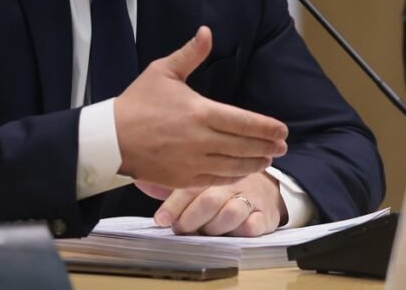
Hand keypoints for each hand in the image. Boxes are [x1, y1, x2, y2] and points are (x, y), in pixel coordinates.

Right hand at [114, 26, 287, 188]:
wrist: (111, 138)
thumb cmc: (137, 103)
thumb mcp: (162, 71)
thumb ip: (190, 54)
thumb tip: (207, 31)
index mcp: (200, 112)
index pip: (245, 122)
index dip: (268, 128)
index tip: (282, 130)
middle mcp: (201, 140)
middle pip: (246, 146)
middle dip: (268, 146)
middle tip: (281, 145)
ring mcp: (194, 162)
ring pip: (235, 165)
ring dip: (256, 162)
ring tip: (267, 158)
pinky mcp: (184, 179)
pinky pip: (218, 179)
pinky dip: (235, 175)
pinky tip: (242, 170)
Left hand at [137, 172, 286, 236]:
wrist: (263, 186)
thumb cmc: (221, 186)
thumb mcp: (199, 179)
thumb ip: (174, 181)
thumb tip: (140, 181)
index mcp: (209, 173)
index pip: (188, 188)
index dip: (173, 207)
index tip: (161, 221)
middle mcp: (228, 183)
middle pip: (209, 200)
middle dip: (192, 219)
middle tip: (182, 229)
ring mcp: (248, 197)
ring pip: (231, 212)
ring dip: (214, 226)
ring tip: (205, 232)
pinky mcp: (265, 213)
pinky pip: (255, 223)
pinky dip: (243, 229)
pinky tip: (234, 231)